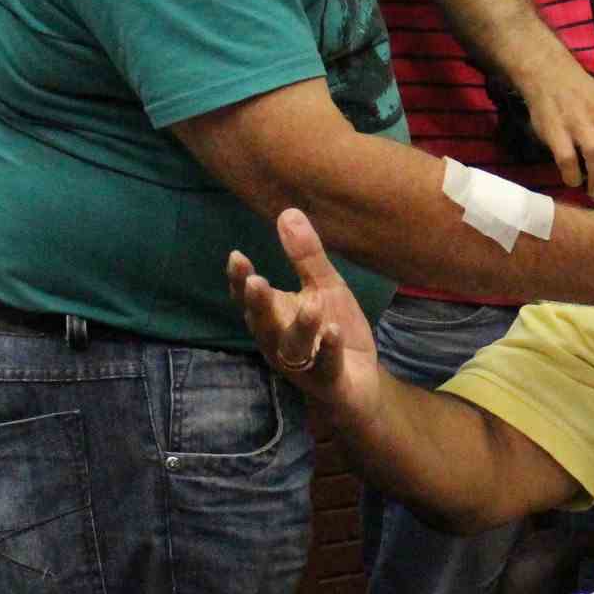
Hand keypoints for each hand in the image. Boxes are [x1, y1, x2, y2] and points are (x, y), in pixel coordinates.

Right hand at [227, 209, 386, 431]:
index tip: (235, 257)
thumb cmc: (332, 330)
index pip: (250, 298)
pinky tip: (333, 330)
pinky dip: (329, 349)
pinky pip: (326, 366)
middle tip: (256, 281)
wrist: (357, 382)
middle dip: (258, 303)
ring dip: (300, 326)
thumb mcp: (324, 287)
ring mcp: (303, 364)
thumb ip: (305, 256)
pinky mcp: (328, 380)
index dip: (240, 281)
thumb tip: (287, 211)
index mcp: (275, 316)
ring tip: (311, 305)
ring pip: (293, 348)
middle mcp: (280, 342)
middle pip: (263, 324)